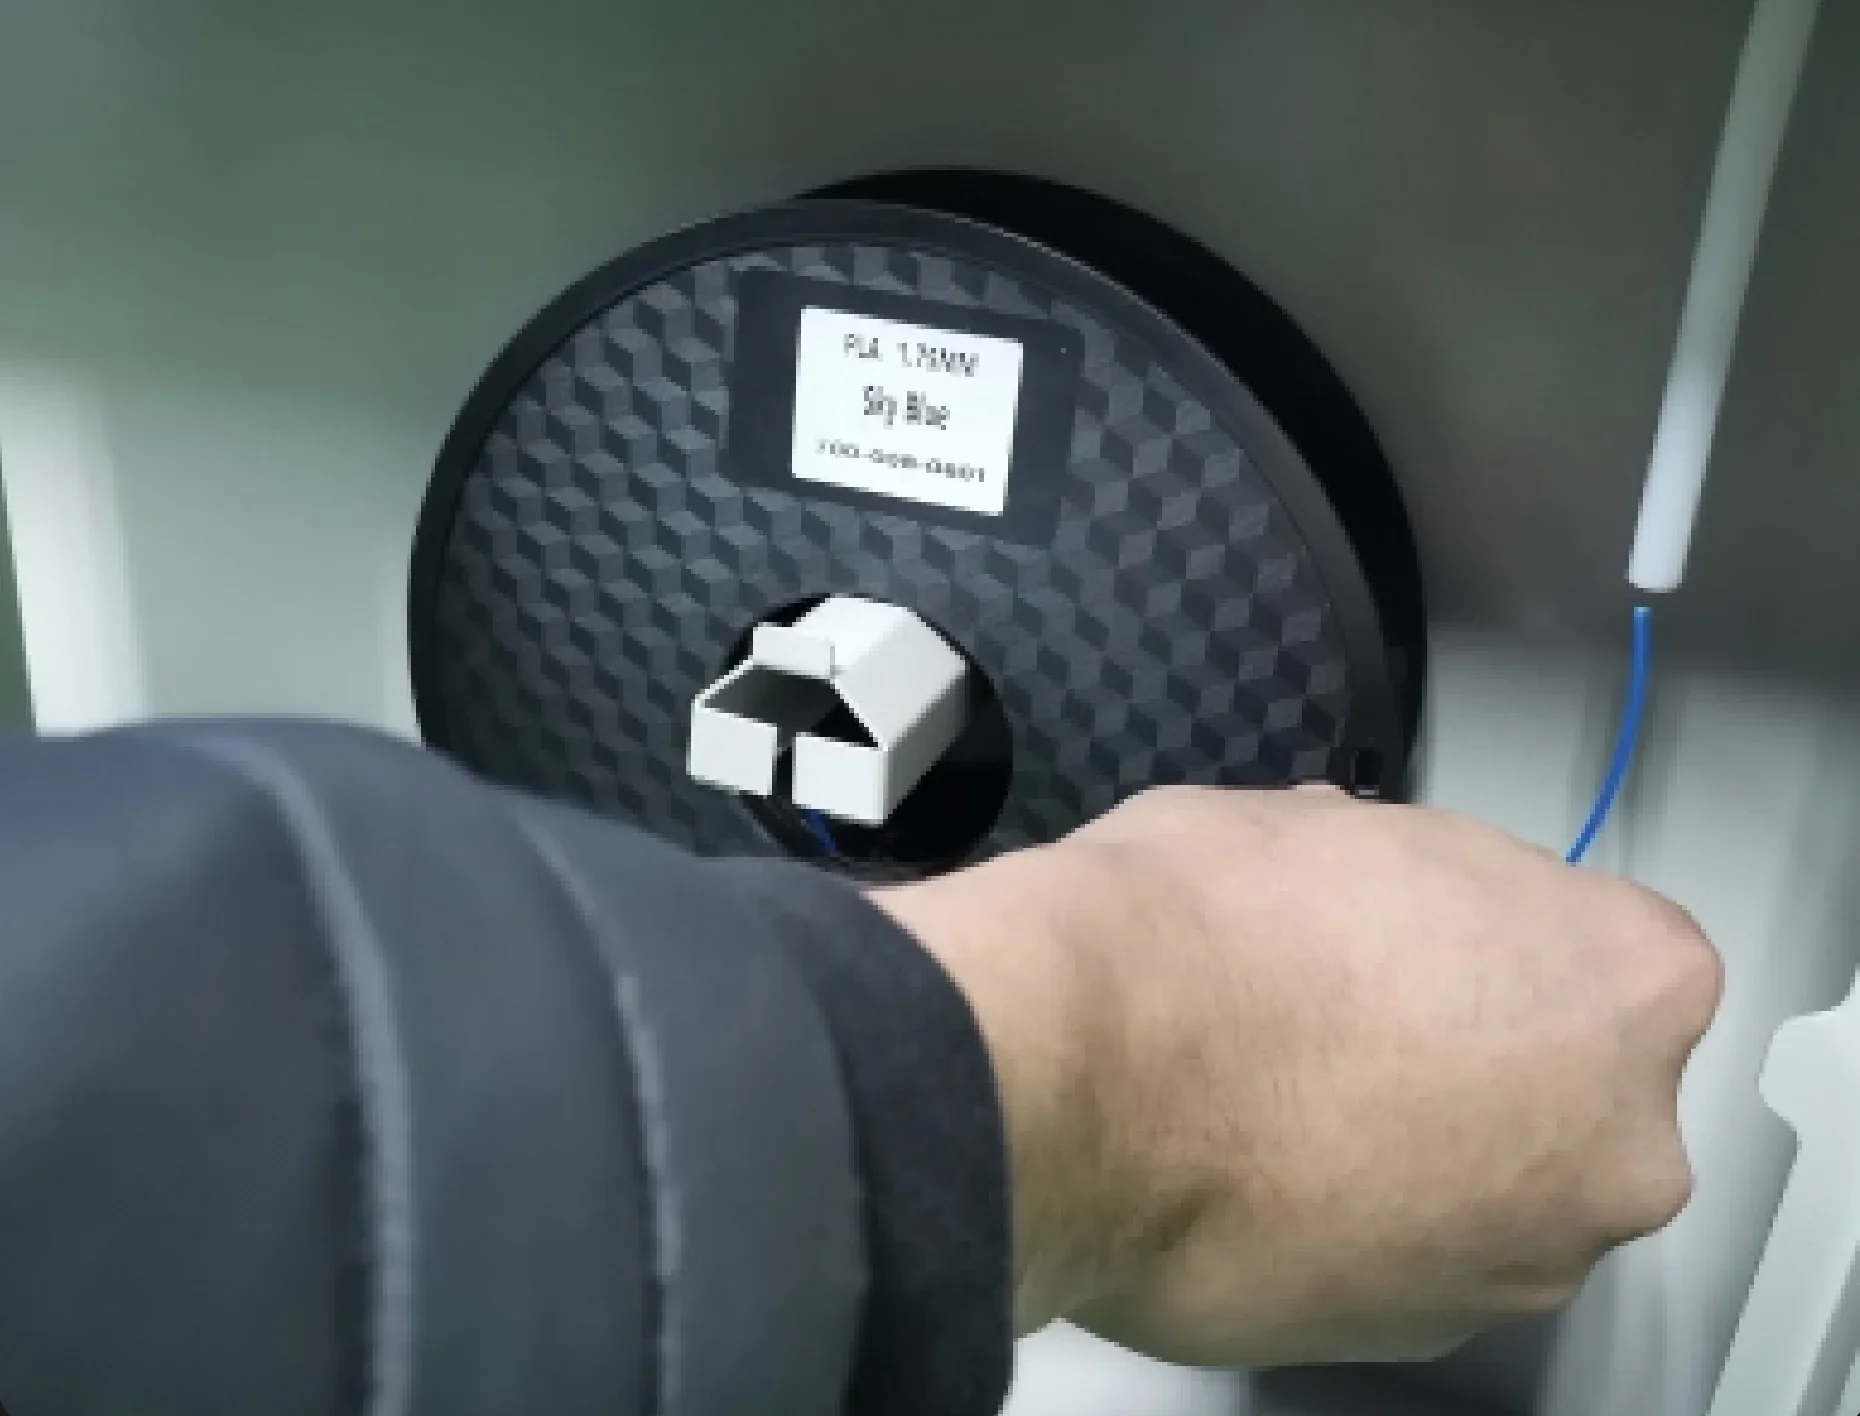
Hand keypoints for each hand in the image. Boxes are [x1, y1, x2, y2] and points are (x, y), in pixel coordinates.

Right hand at [873, 785, 1721, 1368]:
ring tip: (1290, 1092)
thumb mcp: (1316, 822)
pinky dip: (1360, 1220)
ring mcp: (1518, 1257)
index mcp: (1620, 979)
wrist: (1073, 1079)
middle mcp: (1610, 1141)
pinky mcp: (1415, 1334)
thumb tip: (1370, 890)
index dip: (1502, 931)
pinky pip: (1415, 1257)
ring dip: (1425, 1144)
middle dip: (1484, 1049)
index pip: (1610, 946)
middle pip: (1574, 1082)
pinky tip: (1264, 1164)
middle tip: (1359, 1009)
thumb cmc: (1196, 938)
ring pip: (1499, 1184)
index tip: (1435, 936)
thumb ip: (1402, 872)